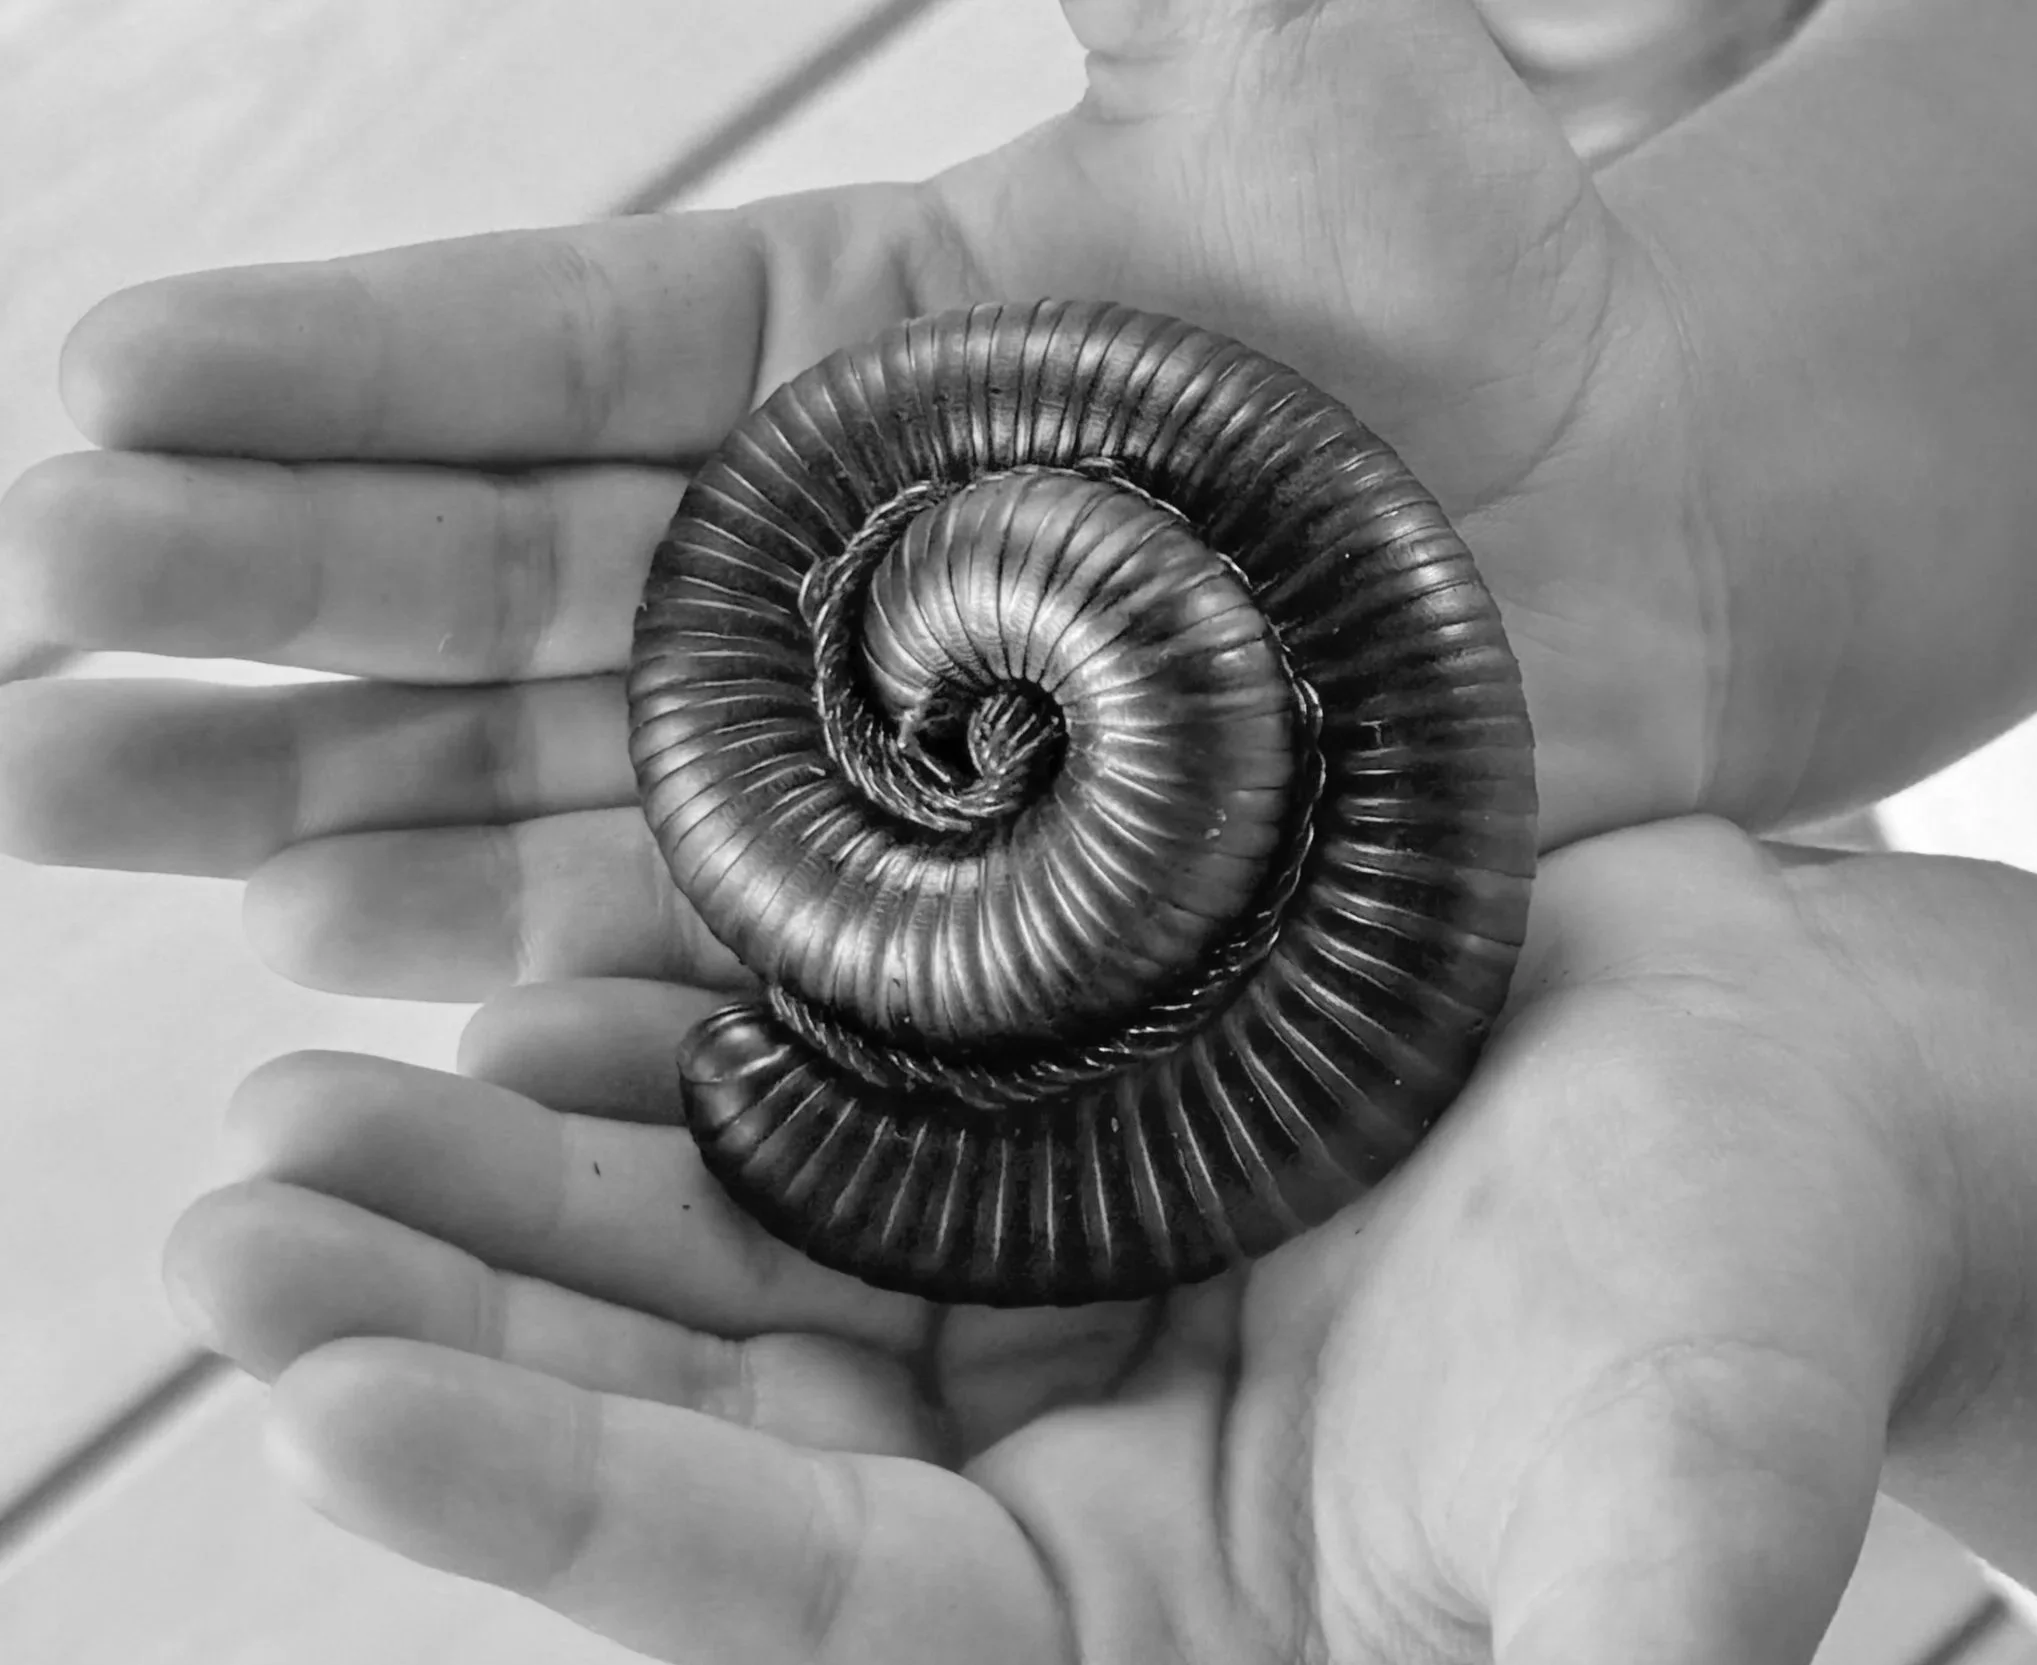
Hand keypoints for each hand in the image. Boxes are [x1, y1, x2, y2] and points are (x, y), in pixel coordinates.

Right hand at [0, 0, 1770, 1002]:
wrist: (1636, 513)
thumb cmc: (1472, 266)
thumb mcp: (1273, 35)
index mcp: (829, 337)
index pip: (527, 347)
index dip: (325, 373)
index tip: (108, 384)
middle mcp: (799, 552)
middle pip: (473, 577)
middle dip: (242, 599)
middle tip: (24, 635)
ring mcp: (859, 749)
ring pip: (535, 767)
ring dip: (312, 794)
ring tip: (90, 803)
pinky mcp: (950, 906)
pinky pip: (713, 939)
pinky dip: (535, 955)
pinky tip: (351, 960)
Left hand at [164, 820, 1962, 1664]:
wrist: (1789, 1085)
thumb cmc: (1769, 1298)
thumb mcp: (1691, 1495)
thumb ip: (1602, 1640)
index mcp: (1142, 1627)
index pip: (797, 1608)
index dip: (574, 1510)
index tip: (333, 1403)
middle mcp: (1038, 1483)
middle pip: (693, 1431)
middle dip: (460, 1333)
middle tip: (241, 1212)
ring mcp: (1024, 1299)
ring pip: (710, 1260)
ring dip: (504, 1183)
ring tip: (293, 1090)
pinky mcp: (1037, 1139)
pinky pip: (805, 1104)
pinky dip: (659, 1049)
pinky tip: (516, 979)